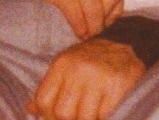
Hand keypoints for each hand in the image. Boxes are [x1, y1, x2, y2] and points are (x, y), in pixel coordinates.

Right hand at [0, 0, 124, 38]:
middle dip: (108, 17)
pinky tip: (78, 31)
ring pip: (95, 10)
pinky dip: (79, 27)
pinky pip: (76, 15)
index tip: (111, 16)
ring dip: (93, 27)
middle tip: (101, 27)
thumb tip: (111, 1)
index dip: (118, 5)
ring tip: (88, 33)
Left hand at [29, 38, 144, 119]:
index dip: (48, 116)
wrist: (128, 45)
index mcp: (62, 63)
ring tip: (92, 113)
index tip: (58, 117)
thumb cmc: (94, 60)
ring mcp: (98, 78)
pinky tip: (104, 111)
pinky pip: (103, 115)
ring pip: (84, 118)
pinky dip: (103, 117)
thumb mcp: (68, 66)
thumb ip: (51, 88)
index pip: (44, 101)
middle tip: (77, 116)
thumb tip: (30, 110)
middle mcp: (78, 69)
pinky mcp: (117, 87)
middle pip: (63, 113)